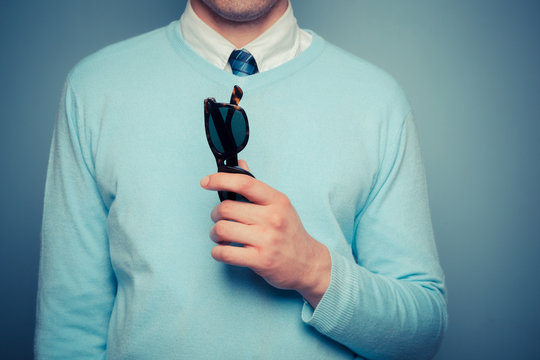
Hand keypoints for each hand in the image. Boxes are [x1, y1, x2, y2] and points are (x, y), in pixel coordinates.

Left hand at [200, 161, 330, 306]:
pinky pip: (225, 253)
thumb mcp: (279, 206)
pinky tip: (223, 250)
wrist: (308, 264)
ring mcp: (267, 240)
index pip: (245, 183)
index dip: (220, 180)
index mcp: (277, 201)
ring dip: (215, 234)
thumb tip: (241, 163)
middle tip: (219, 219)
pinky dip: (218, 252)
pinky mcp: (261, 260)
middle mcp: (273, 218)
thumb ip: (257, 187)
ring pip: (222, 229)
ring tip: (221, 237)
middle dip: (215, 214)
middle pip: (226, 208)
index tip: (206, 182)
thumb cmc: (290, 232)